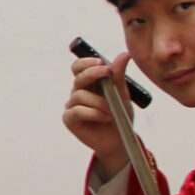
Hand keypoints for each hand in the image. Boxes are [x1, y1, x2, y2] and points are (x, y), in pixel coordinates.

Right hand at [65, 48, 133, 179]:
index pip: (79, 67)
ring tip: (111, 110)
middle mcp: (78, 92)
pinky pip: (77, 111)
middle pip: (78, 76)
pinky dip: (94, 113)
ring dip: (99, 102)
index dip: (86, 62)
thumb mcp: (122, 94)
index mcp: (89, 83)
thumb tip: (124, 54)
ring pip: (80, 95)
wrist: (120, 140)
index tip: (102, 63)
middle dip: (93, 73)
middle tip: (107, 73)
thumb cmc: (119, 115)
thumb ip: (119, 75)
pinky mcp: (70, 120)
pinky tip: (105, 117)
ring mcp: (72, 106)